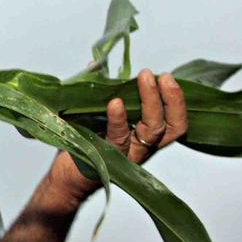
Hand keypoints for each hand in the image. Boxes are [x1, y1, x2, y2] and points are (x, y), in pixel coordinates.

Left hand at [49, 69, 187, 196]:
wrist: (65, 176)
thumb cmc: (84, 144)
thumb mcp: (95, 114)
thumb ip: (99, 92)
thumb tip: (96, 64)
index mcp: (145, 135)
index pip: (174, 120)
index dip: (176, 100)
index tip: (166, 77)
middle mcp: (144, 146)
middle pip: (172, 126)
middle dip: (171, 98)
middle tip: (162, 75)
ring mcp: (130, 155)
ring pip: (153, 132)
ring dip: (151, 102)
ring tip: (143, 78)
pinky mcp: (110, 159)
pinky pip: (119, 139)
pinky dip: (118, 120)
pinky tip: (115, 103)